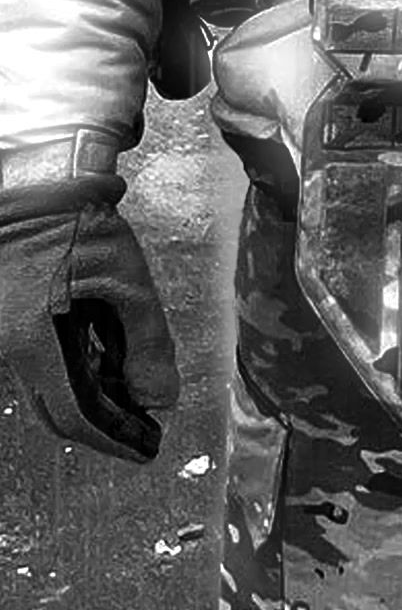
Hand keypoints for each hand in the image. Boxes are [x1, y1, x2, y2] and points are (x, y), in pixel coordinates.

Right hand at [0, 180, 178, 461]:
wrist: (39, 181)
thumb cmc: (82, 222)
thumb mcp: (127, 281)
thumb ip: (146, 344)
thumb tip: (159, 399)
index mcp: (33, 341)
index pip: (75, 416)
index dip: (115, 437)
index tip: (146, 446)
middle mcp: (8, 346)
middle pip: (57, 408)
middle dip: (104, 420)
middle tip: (143, 420)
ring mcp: (1, 336)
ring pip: (47, 386)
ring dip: (88, 394)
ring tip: (130, 385)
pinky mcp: (5, 321)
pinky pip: (37, 363)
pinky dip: (70, 370)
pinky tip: (101, 359)